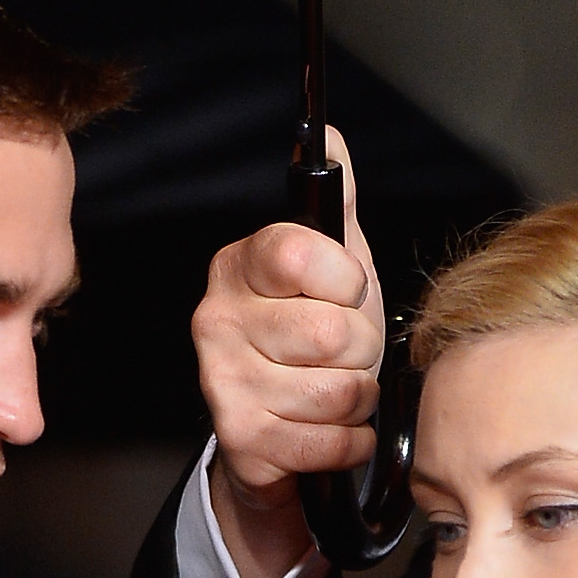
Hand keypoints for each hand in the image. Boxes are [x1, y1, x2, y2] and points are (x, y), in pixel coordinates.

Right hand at [191, 125, 384, 577]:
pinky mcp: (240, 438)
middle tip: (342, 356)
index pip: (304, 254)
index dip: (346, 283)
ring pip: (337, 390)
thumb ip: (335, 205)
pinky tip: (334, 432)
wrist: (278, 435)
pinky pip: (327, 441)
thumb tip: (328, 134)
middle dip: (360, 352)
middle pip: (332, 333)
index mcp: (240, 266)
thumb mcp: (333, 267)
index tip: (342, 295)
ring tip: (336, 392)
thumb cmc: (310, 344)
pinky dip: (348, 443)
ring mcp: (222, 381)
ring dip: (356, 400)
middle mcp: (217, 318)